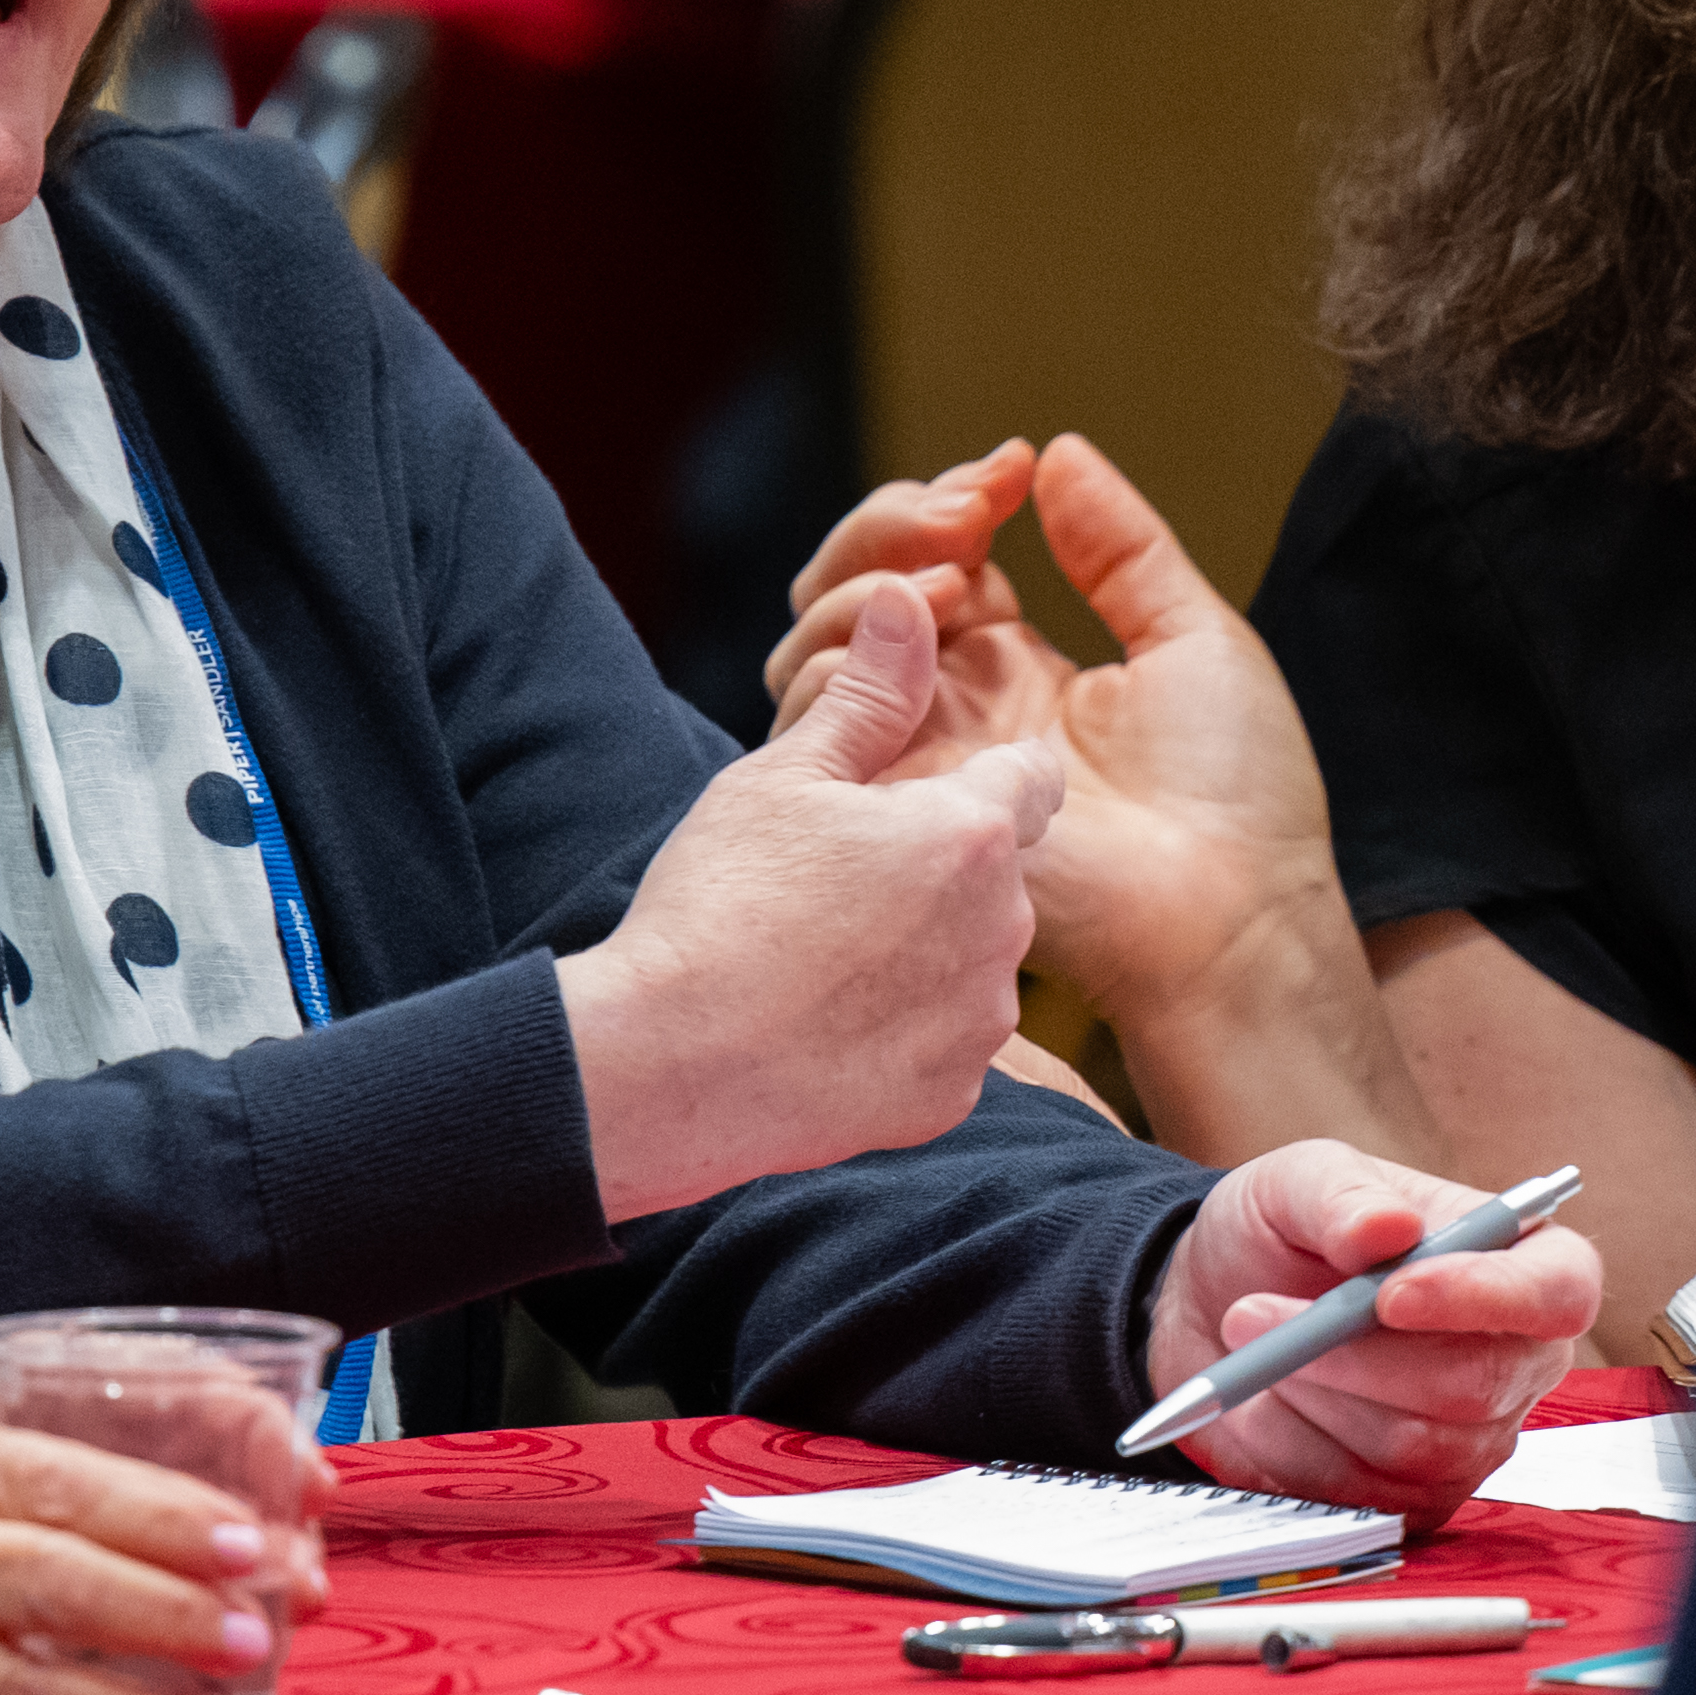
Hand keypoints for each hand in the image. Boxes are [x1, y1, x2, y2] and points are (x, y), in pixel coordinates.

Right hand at [561, 570, 1064, 1220]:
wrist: (668, 1066)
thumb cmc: (720, 905)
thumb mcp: (786, 777)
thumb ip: (868, 693)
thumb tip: (912, 599)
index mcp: (971, 833)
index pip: (1027, 774)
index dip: (973, 774)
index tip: (911, 795)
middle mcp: (1001, 928)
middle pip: (997, 874)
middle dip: (940, 868)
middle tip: (839, 882)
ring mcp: (980, 1021)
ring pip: (975, 961)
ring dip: (926, 951)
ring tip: (823, 957)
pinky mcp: (950, 1095)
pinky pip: (946, 1046)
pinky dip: (903, 1033)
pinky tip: (826, 1027)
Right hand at [777, 435, 1341, 1039]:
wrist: (1229, 913)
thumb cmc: (1236, 792)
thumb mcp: (1192, 637)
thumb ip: (1119, 548)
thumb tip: (1058, 454)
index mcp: (1014, 664)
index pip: (932, 559)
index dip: (948, 500)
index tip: (1009, 471)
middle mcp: (950, 707)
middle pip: (856, 592)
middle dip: (890, 526)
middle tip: (967, 511)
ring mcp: (916, 756)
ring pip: (818, 647)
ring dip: (866, 580)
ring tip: (953, 574)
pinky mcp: (894, 806)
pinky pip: (814, 722)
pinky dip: (847, 651)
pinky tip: (928, 624)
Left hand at [1143, 1139, 1605, 1514]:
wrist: (1223, 1303)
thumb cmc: (1290, 1234)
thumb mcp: (1301, 1181)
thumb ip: (1343, 1195)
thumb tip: (1389, 1226)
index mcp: (1525, 1263)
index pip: (1560, 1292)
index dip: (1487, 1297)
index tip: (1390, 1293)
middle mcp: (1519, 1362)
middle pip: (1477, 1386)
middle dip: (1356, 1357)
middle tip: (1252, 1312)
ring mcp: (1473, 1442)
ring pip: (1411, 1445)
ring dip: (1310, 1391)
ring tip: (1254, 1340)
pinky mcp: (1416, 1499)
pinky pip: (1359, 1490)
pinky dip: (1288, 1442)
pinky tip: (1265, 1398)